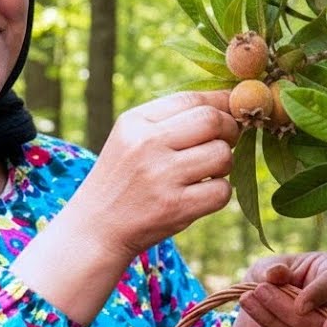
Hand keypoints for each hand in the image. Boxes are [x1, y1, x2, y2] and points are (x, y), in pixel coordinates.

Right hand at [69, 91, 239, 260]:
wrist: (96, 228)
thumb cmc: (123, 179)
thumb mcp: (130, 139)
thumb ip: (170, 119)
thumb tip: (227, 104)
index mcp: (135, 122)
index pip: (191, 98)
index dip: (220, 103)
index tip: (230, 112)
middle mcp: (147, 144)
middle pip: (212, 121)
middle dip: (229, 130)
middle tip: (226, 141)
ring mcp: (162, 177)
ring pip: (222, 155)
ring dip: (224, 163)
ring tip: (207, 171)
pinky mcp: (176, 207)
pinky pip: (222, 191)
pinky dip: (219, 192)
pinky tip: (201, 194)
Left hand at [235, 252, 326, 326]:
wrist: (267, 304)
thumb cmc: (276, 276)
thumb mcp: (271, 265)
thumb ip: (274, 268)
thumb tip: (274, 274)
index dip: (318, 294)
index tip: (300, 305)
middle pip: (325, 316)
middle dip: (290, 308)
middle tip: (260, 290)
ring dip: (275, 318)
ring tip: (248, 298)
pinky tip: (252, 310)